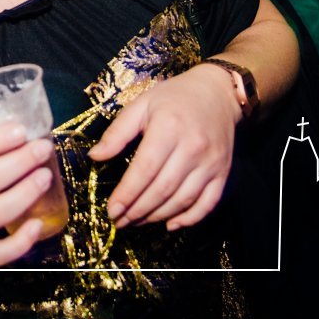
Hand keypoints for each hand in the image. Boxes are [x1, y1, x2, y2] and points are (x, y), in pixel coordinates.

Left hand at [88, 66, 239, 230]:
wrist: (217, 93)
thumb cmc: (173, 97)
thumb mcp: (141, 105)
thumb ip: (117, 132)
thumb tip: (95, 157)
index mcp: (169, 127)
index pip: (144, 170)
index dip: (127, 194)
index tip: (111, 210)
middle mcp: (193, 148)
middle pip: (162, 189)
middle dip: (137, 211)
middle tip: (120, 222)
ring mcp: (211, 163)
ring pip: (183, 200)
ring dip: (157, 216)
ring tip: (136, 222)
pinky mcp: (223, 172)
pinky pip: (207, 203)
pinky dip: (189, 219)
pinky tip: (170, 225)